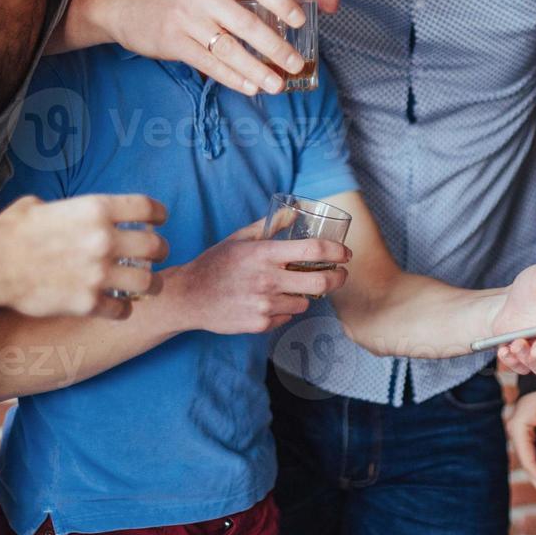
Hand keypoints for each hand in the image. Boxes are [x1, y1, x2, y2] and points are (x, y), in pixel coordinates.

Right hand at [0, 194, 168, 319]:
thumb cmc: (10, 232)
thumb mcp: (41, 205)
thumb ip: (64, 209)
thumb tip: (63, 212)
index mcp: (96, 209)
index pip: (147, 208)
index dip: (159, 214)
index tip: (160, 221)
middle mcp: (104, 239)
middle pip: (156, 246)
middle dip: (160, 250)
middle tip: (158, 255)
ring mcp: (99, 272)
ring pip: (148, 282)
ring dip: (151, 284)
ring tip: (149, 286)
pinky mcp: (88, 302)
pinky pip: (123, 309)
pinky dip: (124, 309)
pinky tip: (119, 307)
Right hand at [102, 0, 306, 95]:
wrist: (125, 4)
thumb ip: (236, 0)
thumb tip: (280, 26)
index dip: (280, 0)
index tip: (300, 20)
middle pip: (247, 23)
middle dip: (275, 47)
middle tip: (295, 63)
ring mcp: (187, 19)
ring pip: (229, 49)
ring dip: (257, 69)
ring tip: (277, 85)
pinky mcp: (173, 42)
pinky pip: (209, 64)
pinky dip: (232, 78)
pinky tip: (250, 87)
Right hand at [164, 217, 350, 335]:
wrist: (189, 296)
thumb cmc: (215, 264)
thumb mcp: (240, 238)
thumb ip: (270, 224)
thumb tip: (295, 211)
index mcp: (264, 253)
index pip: (314, 249)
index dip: (337, 251)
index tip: (345, 254)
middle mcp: (268, 279)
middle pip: (321, 282)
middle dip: (338, 278)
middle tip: (339, 275)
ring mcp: (265, 304)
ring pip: (305, 301)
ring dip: (304, 294)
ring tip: (289, 288)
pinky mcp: (261, 323)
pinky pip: (287, 316)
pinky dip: (285, 309)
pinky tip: (269, 302)